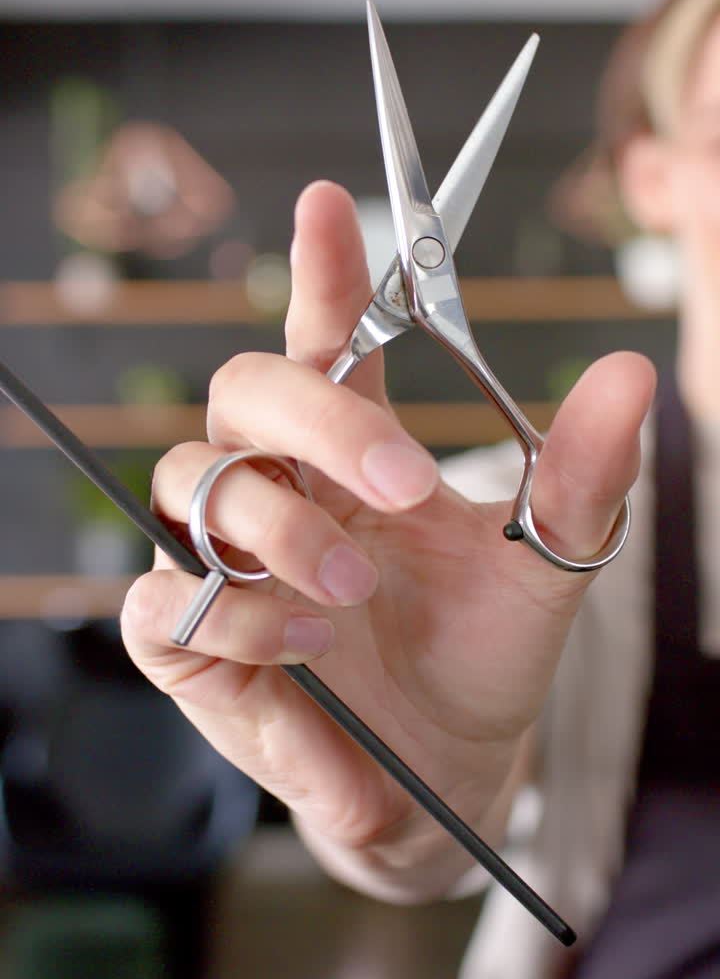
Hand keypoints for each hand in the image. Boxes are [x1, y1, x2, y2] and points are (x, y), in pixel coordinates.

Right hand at [121, 181, 654, 896]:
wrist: (448, 774)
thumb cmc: (483, 653)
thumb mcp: (549, 566)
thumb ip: (584, 476)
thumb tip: (629, 371)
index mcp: (356, 450)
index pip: (327, 335)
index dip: (324, 269)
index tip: (331, 204)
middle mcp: (280, 484)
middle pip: (246, 389)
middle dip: (320, 417)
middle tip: (405, 478)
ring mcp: (225, 558)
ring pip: (192, 484)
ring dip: (278, 529)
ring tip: (356, 593)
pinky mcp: (193, 641)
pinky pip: (165, 602)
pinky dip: (243, 623)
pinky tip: (314, 654)